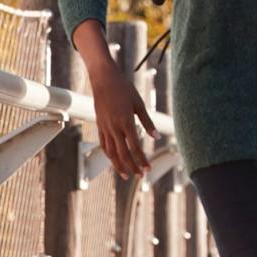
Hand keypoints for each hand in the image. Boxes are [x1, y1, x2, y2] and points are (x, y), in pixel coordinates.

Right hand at [85, 57, 156, 178]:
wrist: (103, 79)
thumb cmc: (124, 89)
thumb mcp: (139, 104)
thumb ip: (147, 122)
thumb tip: (156, 137)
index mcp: (125, 122)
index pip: (134, 147)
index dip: (141, 160)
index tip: (148, 169)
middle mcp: (113, 127)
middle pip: (122, 153)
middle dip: (131, 167)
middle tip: (140, 177)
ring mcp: (104, 127)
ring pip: (110, 152)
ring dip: (118, 165)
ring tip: (126, 175)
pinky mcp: (99, 125)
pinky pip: (103, 144)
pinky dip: (109, 154)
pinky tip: (115, 160)